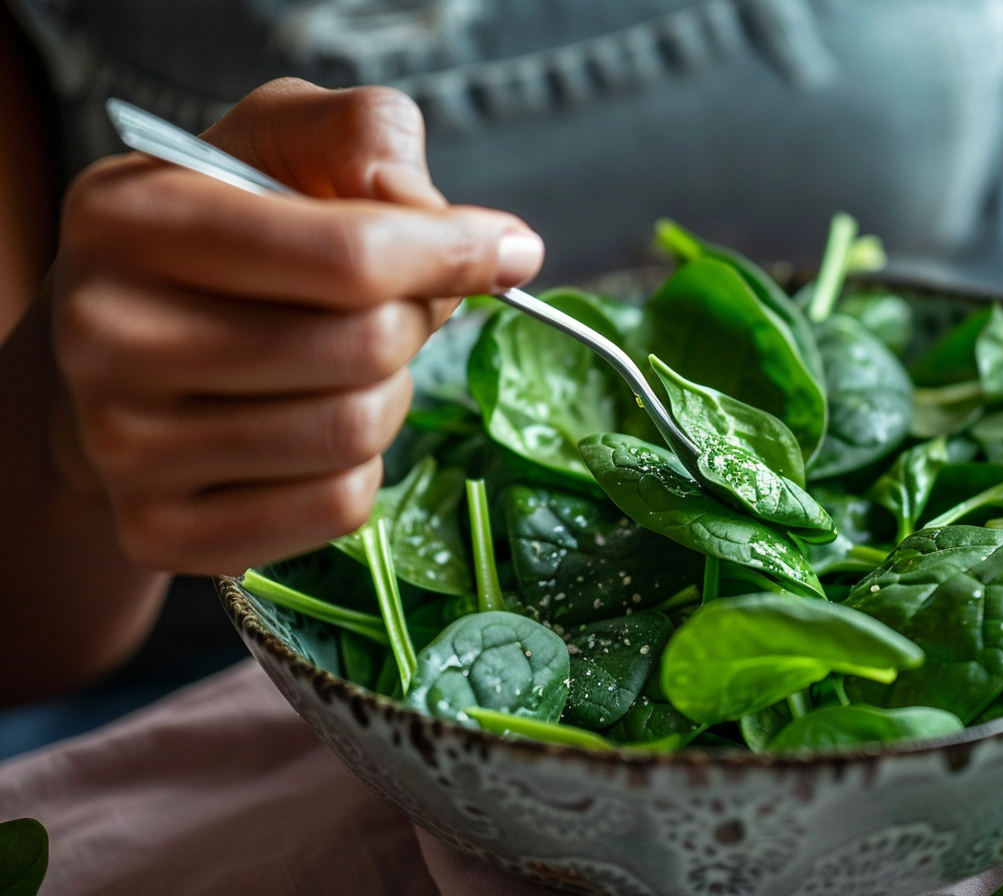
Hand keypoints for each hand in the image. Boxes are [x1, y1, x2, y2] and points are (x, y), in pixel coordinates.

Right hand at [51, 78, 543, 574]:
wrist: (120, 346)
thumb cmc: (223, 229)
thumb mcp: (279, 140)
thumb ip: (369, 139)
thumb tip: (470, 234)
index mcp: (130, 216)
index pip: (349, 256)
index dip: (452, 253)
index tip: (501, 248)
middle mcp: (106, 334)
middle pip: (364, 349)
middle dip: (417, 322)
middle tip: (402, 307)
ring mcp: (121, 445)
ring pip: (353, 434)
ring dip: (390, 394)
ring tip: (350, 364)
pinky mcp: (158, 531)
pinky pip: (334, 507)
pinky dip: (362, 468)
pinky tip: (318, 427)